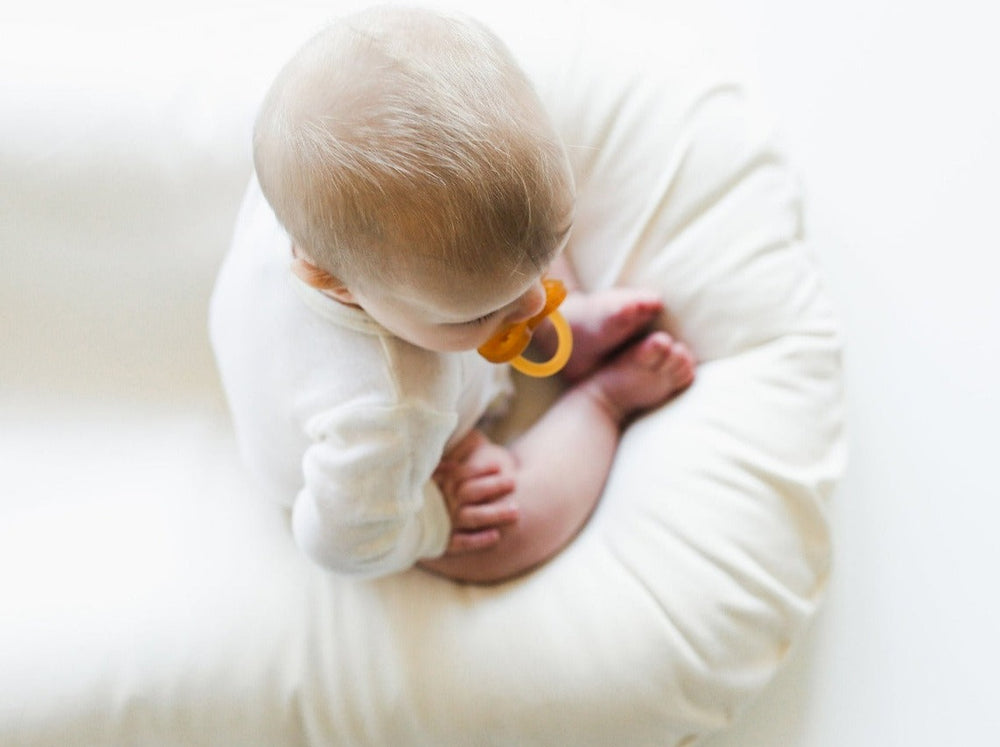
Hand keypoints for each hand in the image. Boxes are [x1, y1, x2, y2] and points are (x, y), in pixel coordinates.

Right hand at [433, 429, 518, 554]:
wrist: (405, 520)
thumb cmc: (429, 489)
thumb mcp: (435, 470)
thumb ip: (451, 456)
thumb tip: (469, 438)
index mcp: (441, 483)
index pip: (461, 474)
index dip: (479, 470)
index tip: (499, 465)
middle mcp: (444, 502)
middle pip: (470, 493)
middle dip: (493, 488)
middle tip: (513, 482)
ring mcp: (444, 522)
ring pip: (471, 518)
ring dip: (494, 515)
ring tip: (516, 512)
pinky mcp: (443, 541)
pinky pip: (460, 543)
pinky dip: (477, 541)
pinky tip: (496, 537)